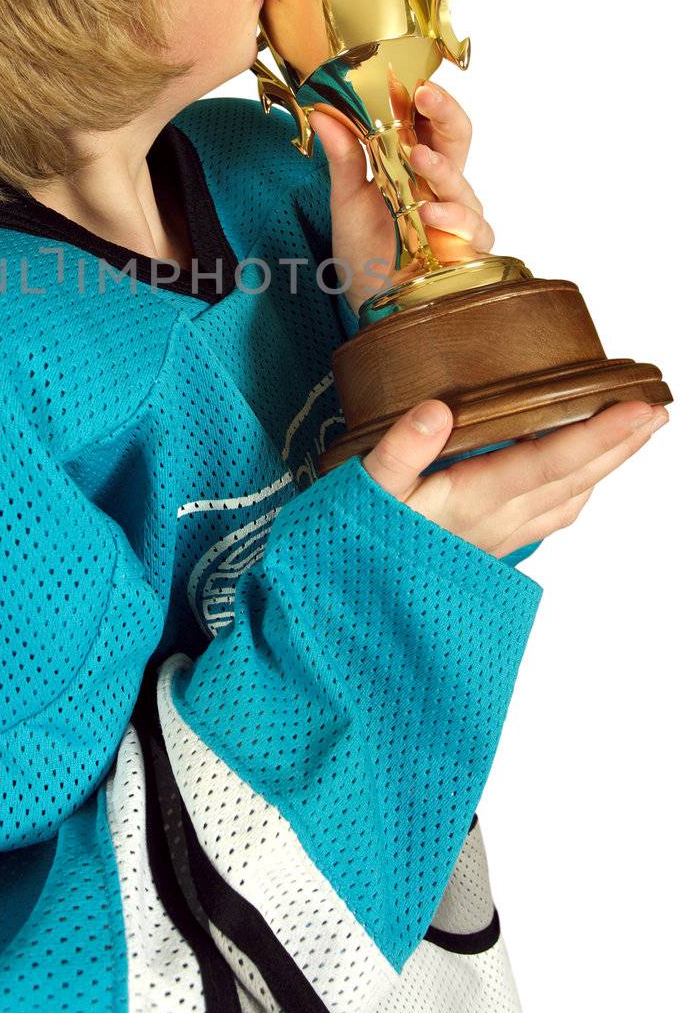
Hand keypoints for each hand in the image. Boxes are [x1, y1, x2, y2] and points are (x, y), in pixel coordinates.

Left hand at [307, 80, 492, 316]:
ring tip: (419, 158)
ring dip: (441, 169)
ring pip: (462, 182)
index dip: (424, 97)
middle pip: (457, 136)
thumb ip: (343, 158)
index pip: (428, 119)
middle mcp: (440, 184)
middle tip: (425, 94)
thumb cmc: (363, 250)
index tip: (408, 77)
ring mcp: (457, 214)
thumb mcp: (345, 200)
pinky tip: (430, 216)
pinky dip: (451, 219)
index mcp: (413, 164)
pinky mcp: (467, 247)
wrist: (370, 302)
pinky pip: (471, 228)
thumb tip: (323, 112)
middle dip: (445, 112)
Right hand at [360, 396, 669, 557]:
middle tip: (658, 412)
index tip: (638, 408)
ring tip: (634, 434)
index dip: (598, 435)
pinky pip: (552, 517)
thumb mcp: (366, 489)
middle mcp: (496, 521)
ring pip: (570, 499)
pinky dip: (580, 489)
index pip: (549, 462)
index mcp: (471, 501)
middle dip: (621, 445)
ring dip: (607, 466)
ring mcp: (499, 537)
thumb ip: (401, 449)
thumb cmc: (360, 540)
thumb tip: (437, 410)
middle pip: (575, 480)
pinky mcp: (494, 545)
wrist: (354, 603)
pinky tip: (584, 476)